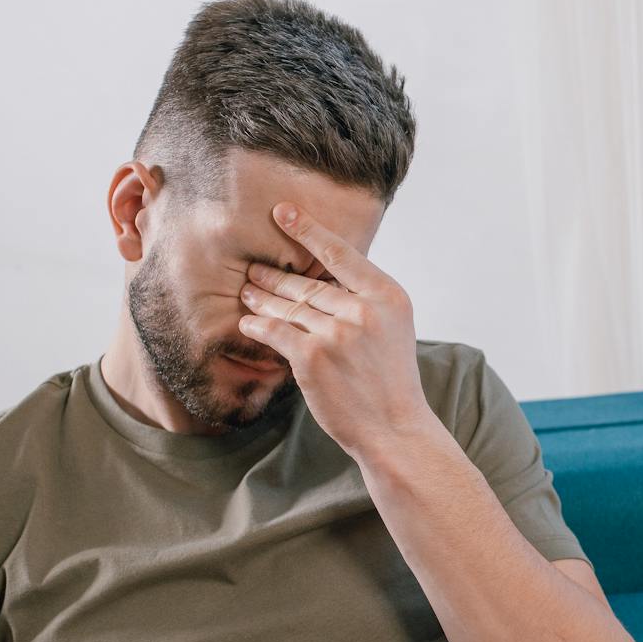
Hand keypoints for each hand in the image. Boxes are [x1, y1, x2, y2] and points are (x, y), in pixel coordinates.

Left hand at [237, 202, 437, 459]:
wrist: (395, 429)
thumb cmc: (391, 381)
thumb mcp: (393, 329)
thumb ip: (365, 301)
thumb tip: (325, 280)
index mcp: (388, 296)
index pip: (341, 254)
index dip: (308, 230)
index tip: (282, 212)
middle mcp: (363, 309)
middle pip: (309, 286)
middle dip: (276, 277)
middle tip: (254, 269)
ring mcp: (337, 332)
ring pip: (289, 308)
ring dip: (263, 300)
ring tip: (248, 293)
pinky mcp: (313, 356)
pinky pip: (276, 333)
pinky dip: (259, 327)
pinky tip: (248, 323)